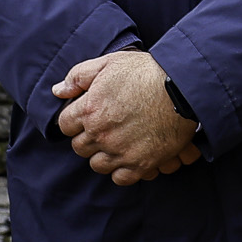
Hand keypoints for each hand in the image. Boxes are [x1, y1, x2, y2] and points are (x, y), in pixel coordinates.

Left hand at [53, 50, 199, 185]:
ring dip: (104, 155)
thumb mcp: (110, 63)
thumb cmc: (147, 71)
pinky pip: (120, 178)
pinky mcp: (140, 163)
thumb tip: (58, 91)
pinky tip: (129, 156)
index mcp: (89, 109)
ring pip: (98, 164)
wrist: (183, 87)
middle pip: (80, 147)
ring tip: (117, 143)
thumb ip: (79, 76)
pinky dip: (122, 170)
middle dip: (88, 138)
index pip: (65, 124)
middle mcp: (101, 134)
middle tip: (104, 128)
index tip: (87, 115)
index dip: (75, 119)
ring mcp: (120, 151)